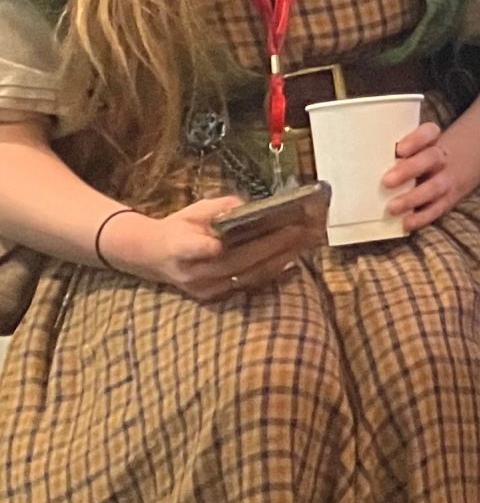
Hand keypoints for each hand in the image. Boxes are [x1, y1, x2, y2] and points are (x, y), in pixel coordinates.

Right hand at [104, 195, 323, 302]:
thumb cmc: (179, 228)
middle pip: (234, 261)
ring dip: (279, 259)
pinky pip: (247, 285)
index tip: (235, 237)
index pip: (194, 248)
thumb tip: (248, 206)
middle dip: (271, 245)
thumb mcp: (194, 210)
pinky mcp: (214, 297)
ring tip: (305, 242)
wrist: (152, 258)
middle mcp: (191, 272)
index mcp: (178, 247)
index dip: (212, 246)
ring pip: (245, 276)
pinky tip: (293, 259)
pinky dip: (271, 272)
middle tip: (300, 229)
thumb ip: (220, 207)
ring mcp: (203, 288)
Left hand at [384, 120, 469, 232]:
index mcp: (430, 141)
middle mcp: (440, 158)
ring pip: (435, 186)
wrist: (451, 169)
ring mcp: (446, 179)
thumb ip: (388, 152)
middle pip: (431, 158)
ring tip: (392, 208)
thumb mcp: (411, 148)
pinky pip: (437, 209)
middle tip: (387, 181)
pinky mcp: (447, 200)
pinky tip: (406, 223)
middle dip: (410, 169)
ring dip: (413, 197)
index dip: (417, 140)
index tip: (399, 149)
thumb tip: (349, 161)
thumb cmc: (417, 158)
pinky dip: (422, 217)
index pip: (429, 132)